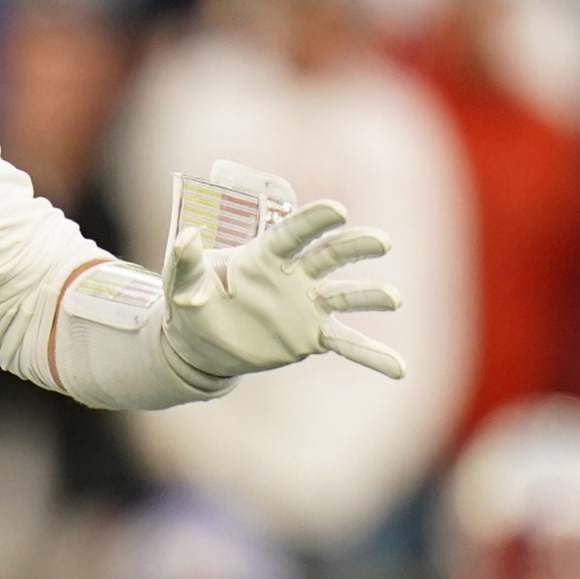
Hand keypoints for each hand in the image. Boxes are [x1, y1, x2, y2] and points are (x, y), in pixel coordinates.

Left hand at [162, 200, 405, 380]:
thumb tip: (186, 235)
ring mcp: (307, 306)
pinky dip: (371, 355)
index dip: (314, 221)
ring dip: (370, 295)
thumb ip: (185, 260)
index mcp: (264, 255)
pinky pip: (345, 343)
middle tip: (382, 242)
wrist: (200, 344)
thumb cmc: (191, 303)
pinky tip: (399, 369)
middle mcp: (293, 276)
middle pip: (329, 256)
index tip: (338, 209)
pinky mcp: (311, 336)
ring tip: (394, 298)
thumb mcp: (180, 281)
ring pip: (344, 295)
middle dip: (355, 246)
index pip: (292, 234)